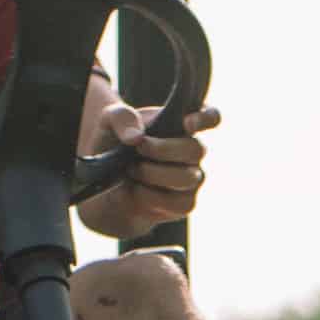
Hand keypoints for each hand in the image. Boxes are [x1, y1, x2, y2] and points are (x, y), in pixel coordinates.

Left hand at [76, 93, 216, 239]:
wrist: (109, 182)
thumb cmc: (116, 145)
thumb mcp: (109, 123)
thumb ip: (121, 118)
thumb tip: (136, 137)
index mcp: (182, 123)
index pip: (210, 116)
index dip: (205, 118)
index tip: (187, 123)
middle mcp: (193, 150)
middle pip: (197, 149)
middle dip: (164, 150)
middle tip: (139, 149)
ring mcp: (193, 178)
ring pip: (187, 178)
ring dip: (154, 174)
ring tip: (133, 170)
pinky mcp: (185, 203)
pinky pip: (179, 203)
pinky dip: (153, 197)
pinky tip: (138, 190)